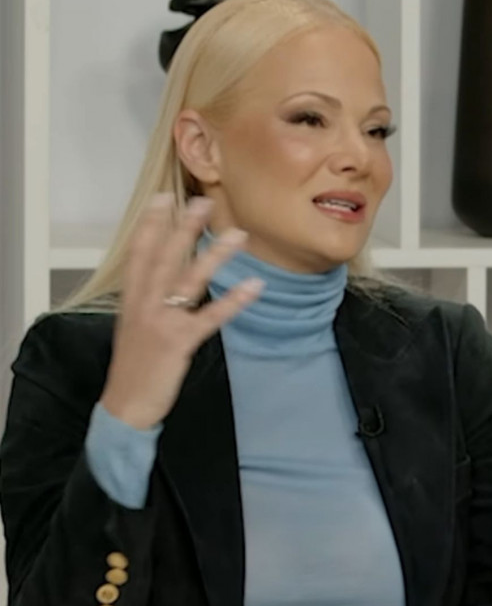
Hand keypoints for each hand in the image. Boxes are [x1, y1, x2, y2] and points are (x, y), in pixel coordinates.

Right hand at [101, 194, 263, 428]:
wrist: (125, 406)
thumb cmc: (132, 370)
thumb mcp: (133, 329)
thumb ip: (146, 303)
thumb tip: (163, 283)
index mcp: (131, 300)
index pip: (138, 254)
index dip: (150, 225)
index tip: (164, 199)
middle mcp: (143, 305)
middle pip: (164, 257)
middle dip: (183, 228)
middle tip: (203, 201)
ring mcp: (161, 322)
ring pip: (189, 280)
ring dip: (215, 255)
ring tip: (239, 236)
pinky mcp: (178, 342)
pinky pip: (210, 317)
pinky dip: (233, 301)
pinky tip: (254, 287)